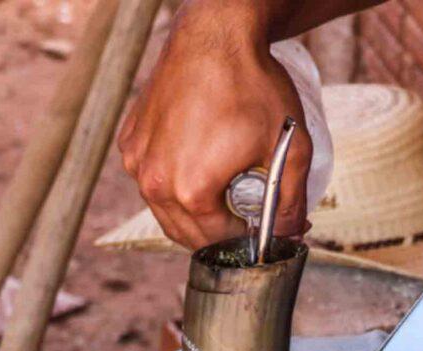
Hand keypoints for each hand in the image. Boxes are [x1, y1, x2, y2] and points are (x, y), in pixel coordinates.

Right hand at [118, 0, 312, 248]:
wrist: (215, 36)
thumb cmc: (252, 87)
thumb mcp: (290, 149)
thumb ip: (291, 201)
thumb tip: (289, 234)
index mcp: (191, 192)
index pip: (219, 242)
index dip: (247, 240)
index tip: (265, 229)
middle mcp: (154, 182)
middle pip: (188, 234)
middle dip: (220, 232)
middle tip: (247, 214)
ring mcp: (137, 161)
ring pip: (165, 210)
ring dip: (195, 212)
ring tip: (225, 190)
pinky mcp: (130, 141)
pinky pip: (151, 179)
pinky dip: (173, 183)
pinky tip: (200, 163)